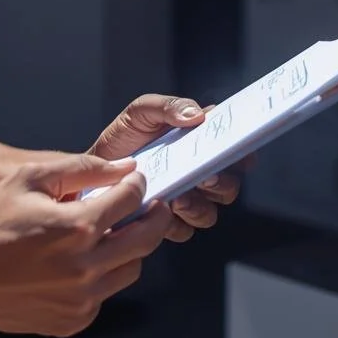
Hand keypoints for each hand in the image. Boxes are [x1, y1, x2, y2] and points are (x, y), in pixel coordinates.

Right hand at [0, 154, 173, 337]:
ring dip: (130, 248)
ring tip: (114, 233)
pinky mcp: (72, 321)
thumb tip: (122, 168)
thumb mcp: (27, 179)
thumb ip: (81, 169)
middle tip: (153, 206)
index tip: (137, 181)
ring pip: (130, 270)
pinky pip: (104, 295)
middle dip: (155, 217)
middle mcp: (86, 268)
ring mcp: (81, 300)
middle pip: (145, 240)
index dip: (138, 185)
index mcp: (77, 228)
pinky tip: (81, 262)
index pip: (131, 200)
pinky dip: (102, 276)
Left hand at [89, 94, 243, 243]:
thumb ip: (168, 107)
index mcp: (198, 145)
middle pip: (229, 186)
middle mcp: (197, 174)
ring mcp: (185, 200)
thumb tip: (197, 115)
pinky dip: (175, 223)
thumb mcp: (141, 112)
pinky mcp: (167, 222)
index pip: (233, 149)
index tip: (237, 150)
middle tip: (206, 177)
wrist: (93, 168)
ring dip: (199, 206)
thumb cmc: (123, 137)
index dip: (243, 151)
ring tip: (178, 197)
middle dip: (222, 183)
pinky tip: (159, 210)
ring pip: (209, 212)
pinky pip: (183, 230)